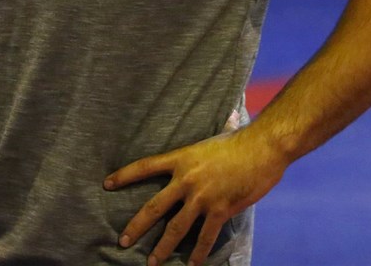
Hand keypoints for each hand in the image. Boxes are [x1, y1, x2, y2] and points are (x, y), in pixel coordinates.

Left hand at [104, 128, 287, 265]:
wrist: (263, 147)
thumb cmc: (242, 140)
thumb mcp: (218, 137)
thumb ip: (212, 138)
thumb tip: (228, 119)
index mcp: (182, 158)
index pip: (145, 166)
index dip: (124, 175)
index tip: (107, 184)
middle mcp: (186, 179)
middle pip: (154, 207)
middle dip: (137, 226)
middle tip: (123, 241)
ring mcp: (202, 197)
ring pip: (176, 228)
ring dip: (162, 247)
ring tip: (152, 262)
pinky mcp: (220, 209)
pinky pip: (205, 236)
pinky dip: (198, 253)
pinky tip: (191, 264)